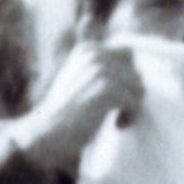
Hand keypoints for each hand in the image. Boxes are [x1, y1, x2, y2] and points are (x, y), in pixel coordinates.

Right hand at [14, 41, 146, 174]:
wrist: (45, 134)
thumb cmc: (65, 112)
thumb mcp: (80, 79)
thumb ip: (101, 66)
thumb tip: (128, 51)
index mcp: (88, 49)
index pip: (128, 55)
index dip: (126, 78)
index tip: (109, 98)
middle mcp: (94, 54)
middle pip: (136, 72)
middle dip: (130, 93)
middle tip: (112, 111)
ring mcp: (100, 70)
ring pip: (138, 87)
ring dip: (131, 107)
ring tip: (113, 118)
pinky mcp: (107, 88)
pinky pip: (135, 102)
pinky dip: (130, 117)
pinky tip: (115, 124)